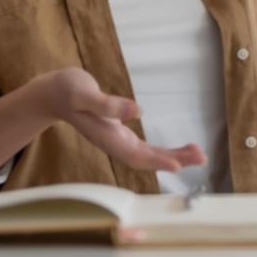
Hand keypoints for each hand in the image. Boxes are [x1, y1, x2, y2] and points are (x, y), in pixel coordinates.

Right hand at [35, 68, 206, 173]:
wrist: (53, 94)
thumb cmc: (66, 90)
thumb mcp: (82, 93)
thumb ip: (106, 104)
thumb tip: (137, 111)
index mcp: (106, 136)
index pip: (134, 154)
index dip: (156, 161)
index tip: (178, 166)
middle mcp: (113, 142)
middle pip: (147, 159)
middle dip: (174, 159)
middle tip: (202, 157)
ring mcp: (117, 140)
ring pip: (149, 155)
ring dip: (174, 156)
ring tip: (199, 153)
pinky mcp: (120, 133)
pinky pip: (146, 148)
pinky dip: (165, 150)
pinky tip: (181, 149)